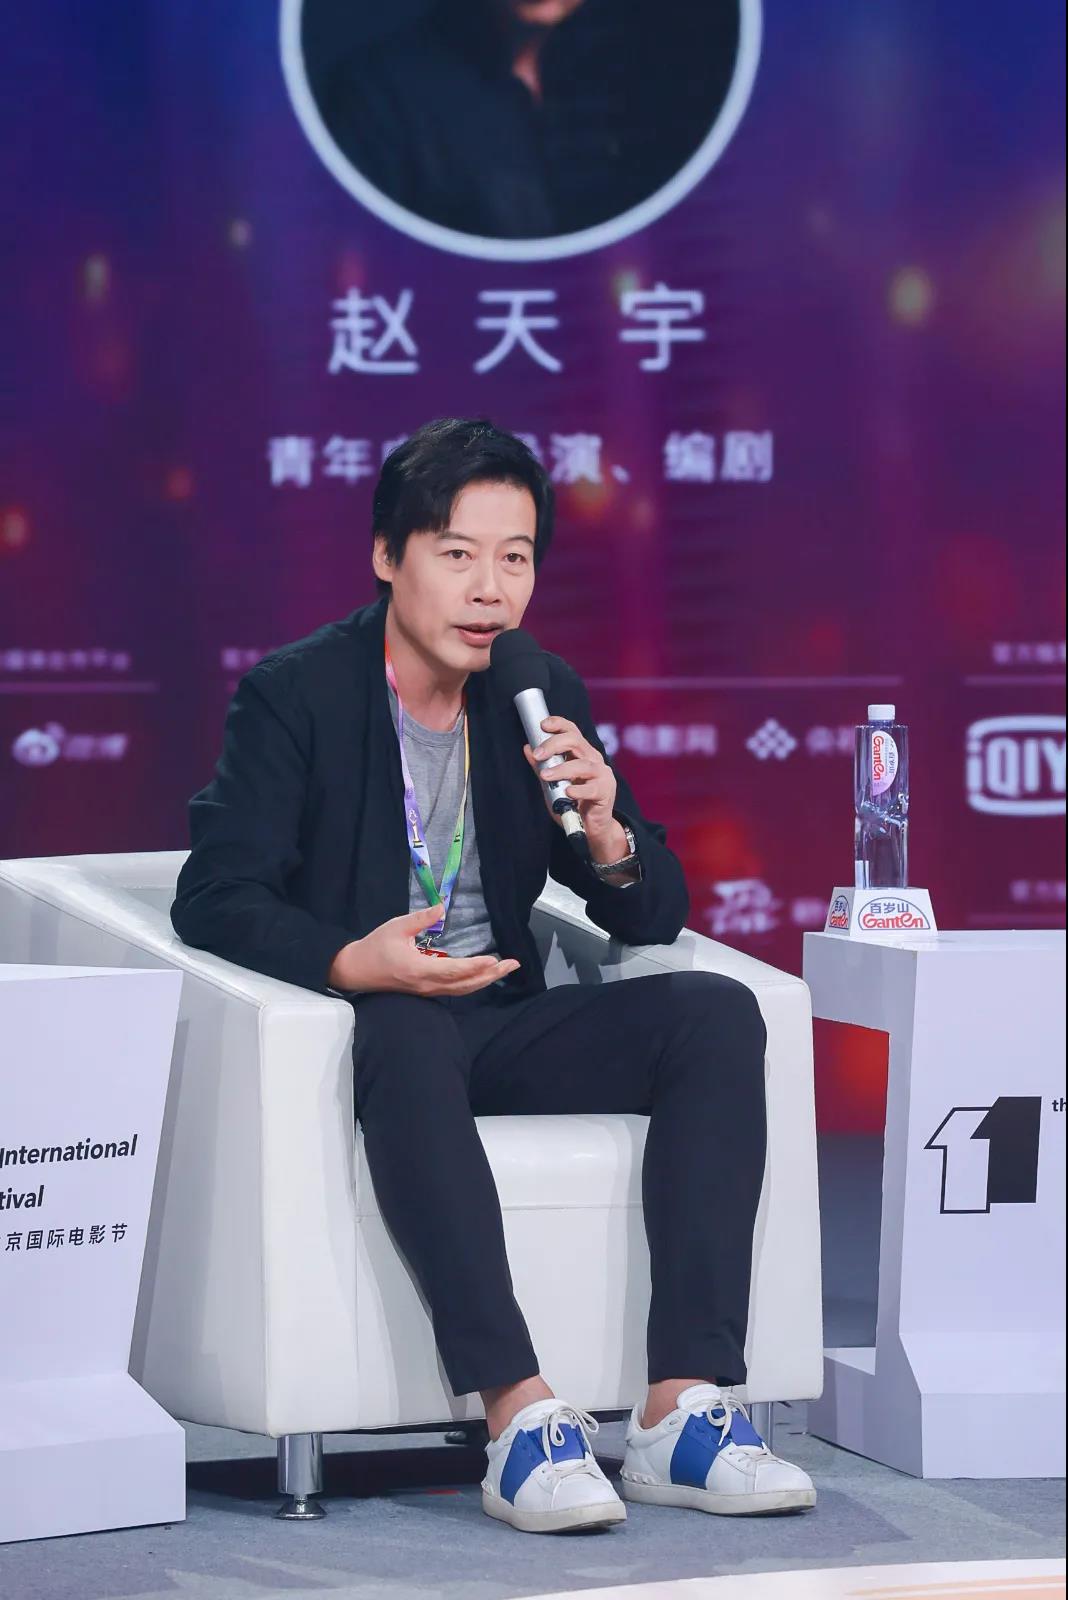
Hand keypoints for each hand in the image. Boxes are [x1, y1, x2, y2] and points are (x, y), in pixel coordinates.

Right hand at [328, 903, 519, 996]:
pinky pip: (455, 990)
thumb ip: (421, 917)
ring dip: (485, 980)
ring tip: (505, 969)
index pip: (455, 970)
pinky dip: (472, 983)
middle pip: (466, 984)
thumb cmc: (374, 947)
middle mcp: (427, 985)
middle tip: (514, 965)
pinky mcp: (426, 991)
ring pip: (462, 990)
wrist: (355, 971)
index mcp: (419, 969)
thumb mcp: (396, 927)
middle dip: (491, 975)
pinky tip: (483, 976)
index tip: (494, 959)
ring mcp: (427, 991)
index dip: (476, 966)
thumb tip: (442, 907)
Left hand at [523, 716, 623, 858]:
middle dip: (554, 745)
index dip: (559, 724)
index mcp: (582, 753)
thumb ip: (541, 767)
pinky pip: (592, 788)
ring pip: (583, 765)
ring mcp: (602, 775)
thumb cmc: (572, 803)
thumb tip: (527, 748)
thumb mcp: (552, 784)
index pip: (572, 732)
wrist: (590, 828)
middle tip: (538, 754)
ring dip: (562, 769)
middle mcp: (593, 759)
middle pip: (576, 742)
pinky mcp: (606, 792)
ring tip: (546, 776)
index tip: (542, 725)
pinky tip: (568, 792)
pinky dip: (578, 789)